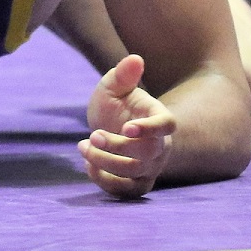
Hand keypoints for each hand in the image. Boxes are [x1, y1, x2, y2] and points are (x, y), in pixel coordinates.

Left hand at [80, 55, 175, 198]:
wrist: (112, 125)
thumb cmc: (116, 103)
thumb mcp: (114, 86)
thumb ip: (123, 74)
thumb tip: (135, 59)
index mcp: (157, 116)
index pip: (166, 125)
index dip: (150, 129)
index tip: (126, 128)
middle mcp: (159, 145)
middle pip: (148, 153)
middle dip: (117, 147)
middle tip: (91, 136)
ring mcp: (151, 166)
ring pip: (136, 173)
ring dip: (106, 163)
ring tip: (83, 147)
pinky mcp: (138, 182)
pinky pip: (127, 191)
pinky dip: (106, 183)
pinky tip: (88, 166)